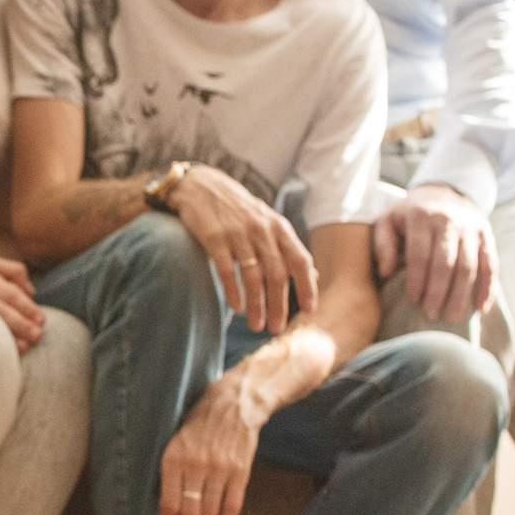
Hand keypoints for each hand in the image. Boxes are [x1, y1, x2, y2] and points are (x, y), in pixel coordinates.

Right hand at [0, 238, 45, 350]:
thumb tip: (31, 291)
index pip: (11, 292)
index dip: (27, 306)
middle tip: (38, 335)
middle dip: (21, 323)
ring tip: (26, 346)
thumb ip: (13, 270)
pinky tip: (3, 350)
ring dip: (9, 336)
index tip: (41, 319)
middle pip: (2, 309)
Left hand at [158, 377, 262, 514]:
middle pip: (190, 512)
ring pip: (210, 512)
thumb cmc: (200, 421)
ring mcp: (221, 469)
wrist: (235, 402)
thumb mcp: (175, 438)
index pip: (168, 501)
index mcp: (175, 457)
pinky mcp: (240, 471)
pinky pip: (232, 505)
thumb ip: (171, 467)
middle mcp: (196, 465)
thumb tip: (166, 501)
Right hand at [171, 167, 317, 333]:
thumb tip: (314, 275)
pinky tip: (236, 308)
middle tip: (276, 329)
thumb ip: (289, 249)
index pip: (300, 260)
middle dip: (279, 305)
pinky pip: (226, 269)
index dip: (307, 287)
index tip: (309, 311)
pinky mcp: (213, 237)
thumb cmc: (238, 210)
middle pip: (277, 274)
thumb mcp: (269, 223)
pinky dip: (233, 291)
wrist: (201, 185)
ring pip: (253, 275)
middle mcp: (262, 229)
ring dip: (257, 305)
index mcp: (279, 227)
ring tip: (257, 325)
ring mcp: (237, 233)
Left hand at [373, 183, 497, 319]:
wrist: (444, 191)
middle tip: (431, 315)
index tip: (413, 301)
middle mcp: (449, 221)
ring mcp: (471, 228)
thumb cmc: (410, 214)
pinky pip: (491, 264)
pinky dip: (488, 288)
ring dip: (461, 294)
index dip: (417, 279)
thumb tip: (385, 272)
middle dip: (438, 292)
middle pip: (446, 263)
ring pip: (468, 266)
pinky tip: (481, 308)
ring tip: (451, 317)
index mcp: (422, 217)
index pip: (420, 254)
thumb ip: (382, 244)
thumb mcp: (388, 220)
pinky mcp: (486, 236)